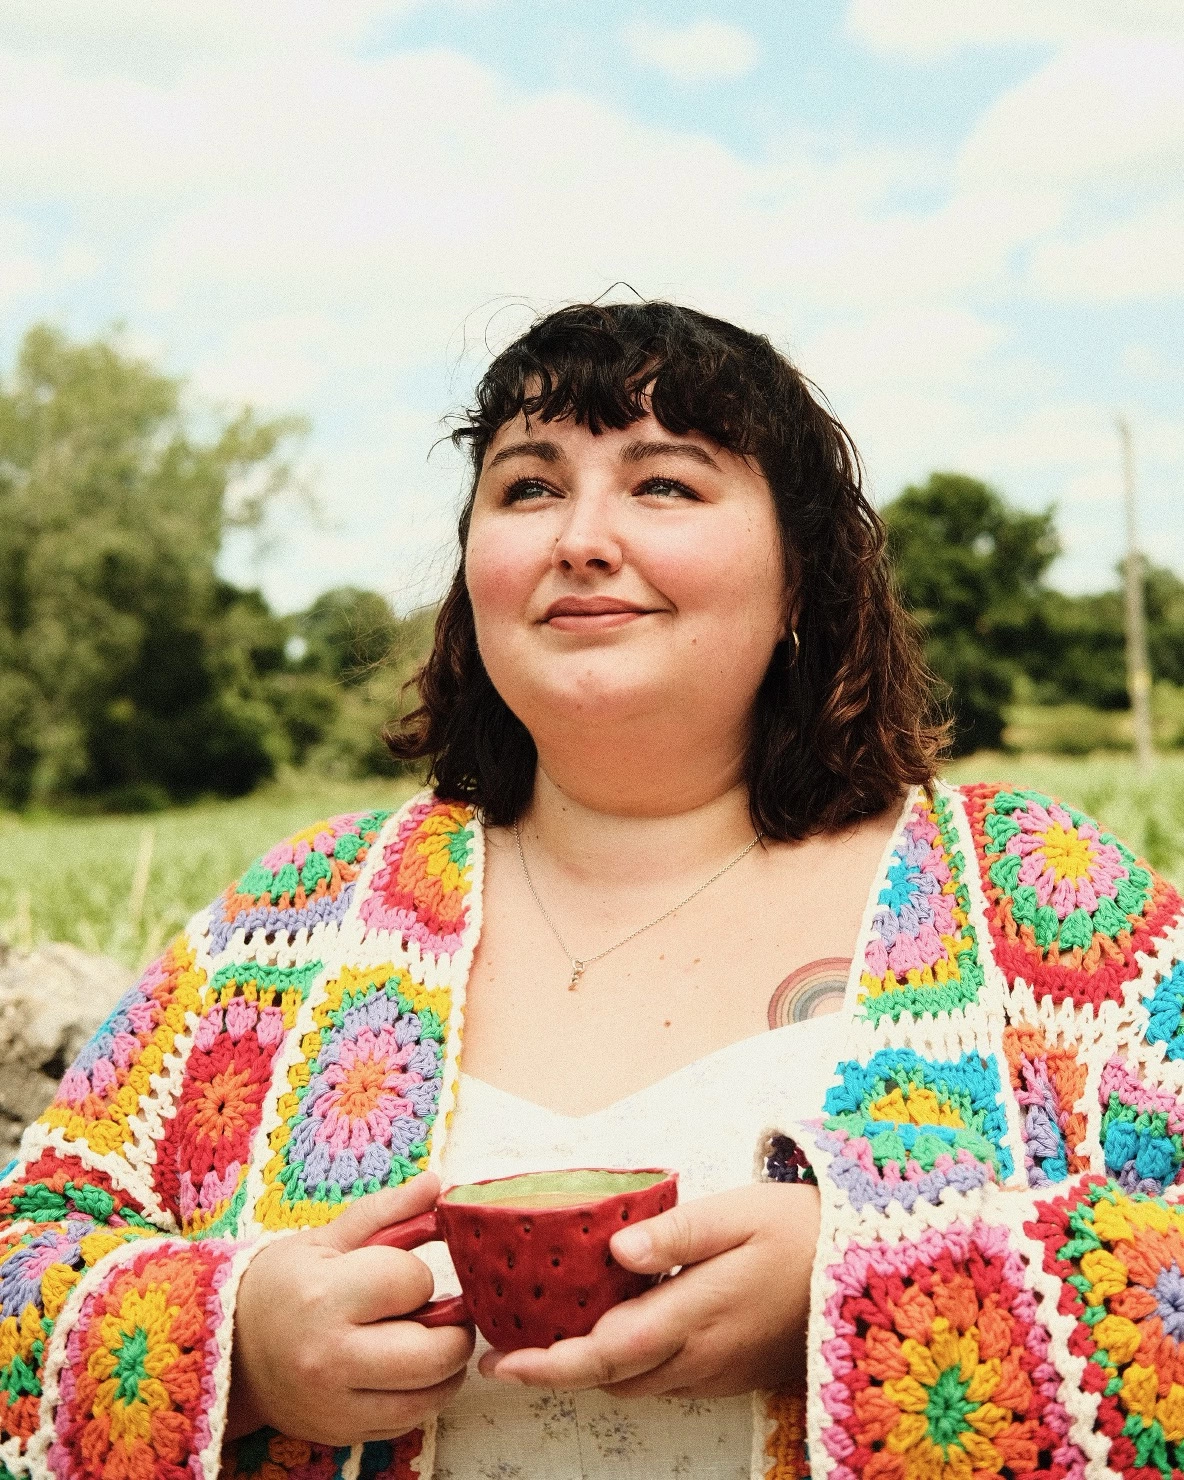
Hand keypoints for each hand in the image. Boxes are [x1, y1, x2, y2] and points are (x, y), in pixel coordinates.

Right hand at [228, 1173, 474, 1445]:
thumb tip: (436, 1185)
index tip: (399, 1274)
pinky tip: (405, 1370)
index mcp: (325, 1297)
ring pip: (431, 1394)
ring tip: (426, 1337)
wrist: (231, 1350)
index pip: (413, 1282)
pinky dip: (421, 1395)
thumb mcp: (327, 1237)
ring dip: (445, 1365)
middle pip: (435, 1352)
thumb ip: (387, 1210)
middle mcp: (330, 1358)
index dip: (416, 1274)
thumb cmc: (282, 1285)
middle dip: (453, 1326)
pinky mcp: (342, 1434)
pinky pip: (410, 1421)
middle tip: (443, 1310)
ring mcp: (336, 1405)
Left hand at [478, 1182, 817, 1398]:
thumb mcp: (738, 1214)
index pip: (606, 1352)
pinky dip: (626, 1362)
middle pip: (611, 1378)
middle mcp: (700, 1355)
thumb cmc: (799, 1230)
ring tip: (548, 1332)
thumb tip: (612, 1250)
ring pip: (636, 1383)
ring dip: (590, 1368)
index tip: (501, 1362)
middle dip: (556, 1370)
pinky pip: (664, 1378)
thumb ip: (675, 1233)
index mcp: (697, 1314)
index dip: (548, 1364)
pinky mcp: (728, 1371)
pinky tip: (612, 1326)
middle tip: (508, 1342)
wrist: (865, 1268)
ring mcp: (716, 1370)